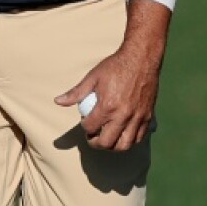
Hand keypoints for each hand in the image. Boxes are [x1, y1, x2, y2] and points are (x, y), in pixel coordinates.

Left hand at [54, 0, 169, 150]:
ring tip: (106, 139)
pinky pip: (138, 138)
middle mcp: (123, 116)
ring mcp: (137, 118)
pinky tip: (122, 134)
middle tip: (92, 137)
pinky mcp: (148, 117)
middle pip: (107, 142)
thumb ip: (76, 93)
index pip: (91, 127)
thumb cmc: (115, 66)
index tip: (84, 122)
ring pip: (124, 145)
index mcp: (108, 106)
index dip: (84, 127)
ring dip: (113, 146)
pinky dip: (129, 141)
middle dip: (96, 143)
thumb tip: (58, 101)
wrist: (141, 59)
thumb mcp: (92, 77)